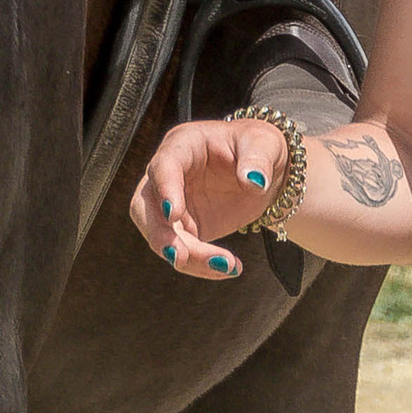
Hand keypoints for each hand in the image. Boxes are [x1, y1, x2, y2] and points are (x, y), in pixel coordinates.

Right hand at [127, 117, 288, 282]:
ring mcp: (173, 203)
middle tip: (179, 257)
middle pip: (146, 206)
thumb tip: (254, 181)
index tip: (172, 214)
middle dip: (158, 234)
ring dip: (186, 256)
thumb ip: (258, 159)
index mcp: (183, 145)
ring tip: (225, 266)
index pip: (164, 165)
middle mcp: (169, 174)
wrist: (264, 170)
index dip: (165, 189)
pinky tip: (230, 268)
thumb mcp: (265, 144)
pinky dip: (201, 264)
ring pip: (161, 235)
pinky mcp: (184, 228)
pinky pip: (182, 251)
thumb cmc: (258, 146)